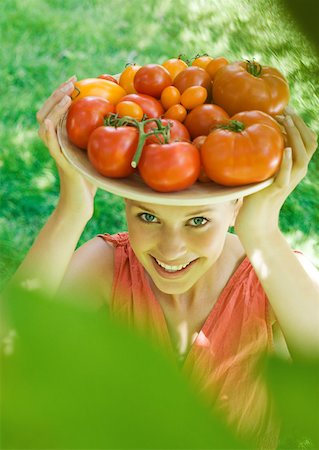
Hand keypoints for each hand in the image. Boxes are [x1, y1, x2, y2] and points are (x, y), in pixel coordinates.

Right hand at [36, 76, 96, 216]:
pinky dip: (48, 132)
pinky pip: (50, 146)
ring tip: (66, 96)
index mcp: (63, 138)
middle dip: (57, 94)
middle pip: (47, 112)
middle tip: (71, 81)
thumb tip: (120, 120)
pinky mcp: (61, 163)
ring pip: (45, 125)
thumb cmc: (91, 181)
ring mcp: (57, 152)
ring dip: (54, 109)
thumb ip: (98, 138)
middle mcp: (56, 142)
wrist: (81, 203)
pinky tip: (51, 122)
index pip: (57, 110)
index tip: (75, 79)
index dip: (62, 93)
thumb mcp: (95, 154)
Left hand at [234, 107, 317, 237]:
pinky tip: (284, 149)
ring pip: (301, 156)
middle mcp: (297, 172)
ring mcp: (289, 181)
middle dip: (300, 125)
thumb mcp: (264, 169)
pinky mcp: (276, 190)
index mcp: (296, 166)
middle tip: (287, 111)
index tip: (287, 109)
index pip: (307, 141)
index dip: (300, 124)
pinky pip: (286, 175)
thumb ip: (267, 153)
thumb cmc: (256, 192)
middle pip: (309, 144)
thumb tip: (259, 131)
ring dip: (295, 137)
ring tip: (287, 122)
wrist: (254, 219)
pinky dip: (286, 162)